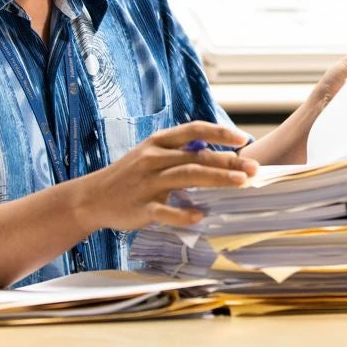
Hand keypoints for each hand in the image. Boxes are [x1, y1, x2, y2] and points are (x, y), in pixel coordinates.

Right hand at [75, 121, 256, 230]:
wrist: (92, 197)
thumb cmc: (129, 176)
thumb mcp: (151, 155)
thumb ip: (180, 153)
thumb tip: (218, 155)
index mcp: (158, 143)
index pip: (194, 130)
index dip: (220, 133)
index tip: (243, 139)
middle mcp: (153, 158)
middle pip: (197, 156)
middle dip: (228, 161)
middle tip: (254, 168)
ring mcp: (147, 183)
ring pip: (186, 176)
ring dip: (216, 179)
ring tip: (240, 184)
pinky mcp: (141, 207)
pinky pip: (164, 210)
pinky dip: (182, 213)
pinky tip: (200, 216)